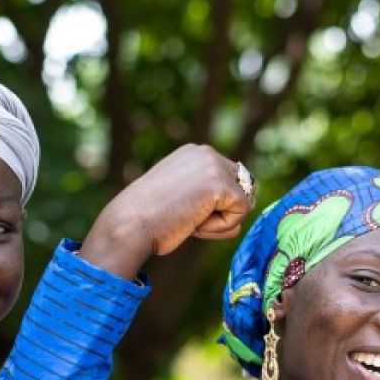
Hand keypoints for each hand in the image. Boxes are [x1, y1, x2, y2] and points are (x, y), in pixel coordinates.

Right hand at [80, 143, 253, 278]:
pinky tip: (194, 223)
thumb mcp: (181, 196)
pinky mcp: (221, 184)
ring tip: (189, 219)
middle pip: (243, 189)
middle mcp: (207, 152)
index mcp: (195, 153)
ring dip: (220, 221)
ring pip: (243, 202)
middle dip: (222, 212)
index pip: (229, 180)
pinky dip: (221, 228)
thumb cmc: (148, 218)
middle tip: (187, 218)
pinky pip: (241, 213)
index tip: (183, 211)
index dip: (215, 206)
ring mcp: (214, 166)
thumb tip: (248, 202)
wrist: (130, 224)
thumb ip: (209, 193)